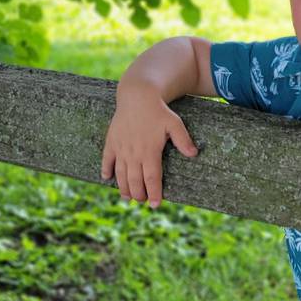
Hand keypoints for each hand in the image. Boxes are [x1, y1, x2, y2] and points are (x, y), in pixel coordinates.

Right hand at [100, 86, 196, 207]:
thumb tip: (193, 154)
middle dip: (139, 194)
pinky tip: (107, 178)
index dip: (154, 193)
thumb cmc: (158, 110)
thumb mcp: (175, 124)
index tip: (156, 204)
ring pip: (121, 173)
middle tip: (143, 202)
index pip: (152, 178)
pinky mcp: (111, 141)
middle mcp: (134, 153)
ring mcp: (121, 148)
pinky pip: (106, 159)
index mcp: (150, 151)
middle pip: (135, 180)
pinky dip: (106, 169)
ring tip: (127, 198)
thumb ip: (183, 140)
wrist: (137, 95)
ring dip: (123, 187)